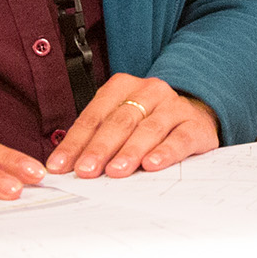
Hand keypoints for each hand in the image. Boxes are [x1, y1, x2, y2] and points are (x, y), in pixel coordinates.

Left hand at [47, 75, 219, 178]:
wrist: (195, 113)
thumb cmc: (148, 120)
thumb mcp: (120, 120)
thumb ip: (95, 137)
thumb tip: (66, 165)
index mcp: (123, 86)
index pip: (94, 115)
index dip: (76, 142)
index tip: (61, 166)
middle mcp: (149, 92)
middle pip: (120, 121)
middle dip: (100, 148)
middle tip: (86, 170)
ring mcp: (174, 107)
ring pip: (149, 129)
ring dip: (130, 151)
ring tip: (115, 171)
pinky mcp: (195, 125)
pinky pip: (179, 138)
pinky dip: (165, 152)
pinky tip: (152, 164)